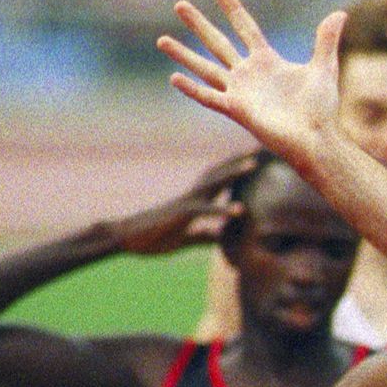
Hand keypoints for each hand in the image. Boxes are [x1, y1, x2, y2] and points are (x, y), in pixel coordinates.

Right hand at [104, 152, 256, 255]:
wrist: (125, 240)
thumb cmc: (153, 238)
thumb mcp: (186, 238)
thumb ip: (205, 236)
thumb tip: (222, 238)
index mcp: (196, 200)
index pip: (220, 180)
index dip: (237, 168)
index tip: (257, 157)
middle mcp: (193, 196)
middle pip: (219, 173)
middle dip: (239, 160)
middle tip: (261, 146)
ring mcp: (186, 203)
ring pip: (212, 183)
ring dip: (232, 173)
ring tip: (252, 165)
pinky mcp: (180, 215)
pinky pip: (204, 210)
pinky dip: (222, 210)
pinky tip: (240, 210)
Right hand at [159, 0, 344, 164]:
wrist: (317, 138)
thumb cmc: (321, 108)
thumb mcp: (323, 68)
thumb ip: (326, 40)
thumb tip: (340, 13)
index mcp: (267, 62)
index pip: (246, 28)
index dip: (233, 10)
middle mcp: (249, 74)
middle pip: (218, 43)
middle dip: (199, 24)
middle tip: (179, 4)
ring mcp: (240, 92)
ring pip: (205, 68)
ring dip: (184, 54)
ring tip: (161, 39)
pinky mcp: (237, 110)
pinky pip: (210, 97)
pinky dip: (192, 89)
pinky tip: (174, 77)